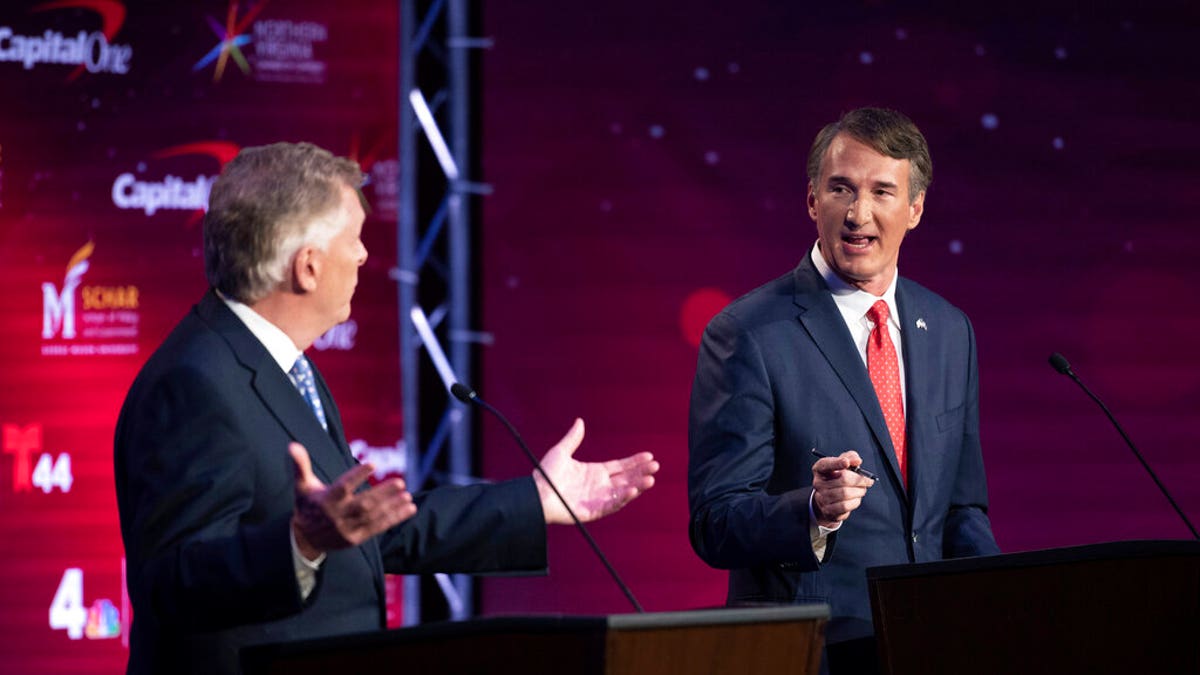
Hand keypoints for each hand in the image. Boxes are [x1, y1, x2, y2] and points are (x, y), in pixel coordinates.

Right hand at [289, 442, 416, 559]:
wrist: (305, 539)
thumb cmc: (307, 506)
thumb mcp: (302, 486)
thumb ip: (300, 466)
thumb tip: (293, 445)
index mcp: (325, 500)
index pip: (343, 487)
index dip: (357, 475)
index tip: (372, 463)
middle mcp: (337, 515)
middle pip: (363, 504)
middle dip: (382, 494)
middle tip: (401, 483)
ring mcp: (347, 529)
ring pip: (373, 517)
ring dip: (392, 507)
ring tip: (408, 496)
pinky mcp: (356, 538)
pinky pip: (378, 528)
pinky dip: (394, 518)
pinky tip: (409, 508)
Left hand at [534, 418, 658, 524]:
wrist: (536, 494)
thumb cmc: (546, 474)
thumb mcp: (560, 452)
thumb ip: (573, 438)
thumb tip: (579, 421)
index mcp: (595, 472)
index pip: (621, 466)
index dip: (635, 461)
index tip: (649, 455)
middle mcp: (600, 485)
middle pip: (627, 478)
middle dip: (642, 472)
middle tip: (656, 466)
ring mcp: (598, 498)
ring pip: (624, 492)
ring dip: (638, 486)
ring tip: (650, 479)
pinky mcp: (594, 511)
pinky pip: (612, 505)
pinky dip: (623, 498)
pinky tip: (633, 490)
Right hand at [812, 450, 873, 528]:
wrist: (830, 499)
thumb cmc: (838, 477)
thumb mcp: (843, 463)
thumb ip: (850, 457)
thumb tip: (857, 460)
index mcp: (820, 469)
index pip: (826, 464)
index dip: (837, 463)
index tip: (847, 462)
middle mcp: (818, 483)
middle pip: (843, 479)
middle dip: (859, 480)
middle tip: (868, 481)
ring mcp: (821, 497)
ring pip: (845, 493)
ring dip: (859, 491)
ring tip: (862, 490)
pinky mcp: (828, 510)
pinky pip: (845, 505)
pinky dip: (855, 501)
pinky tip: (856, 498)